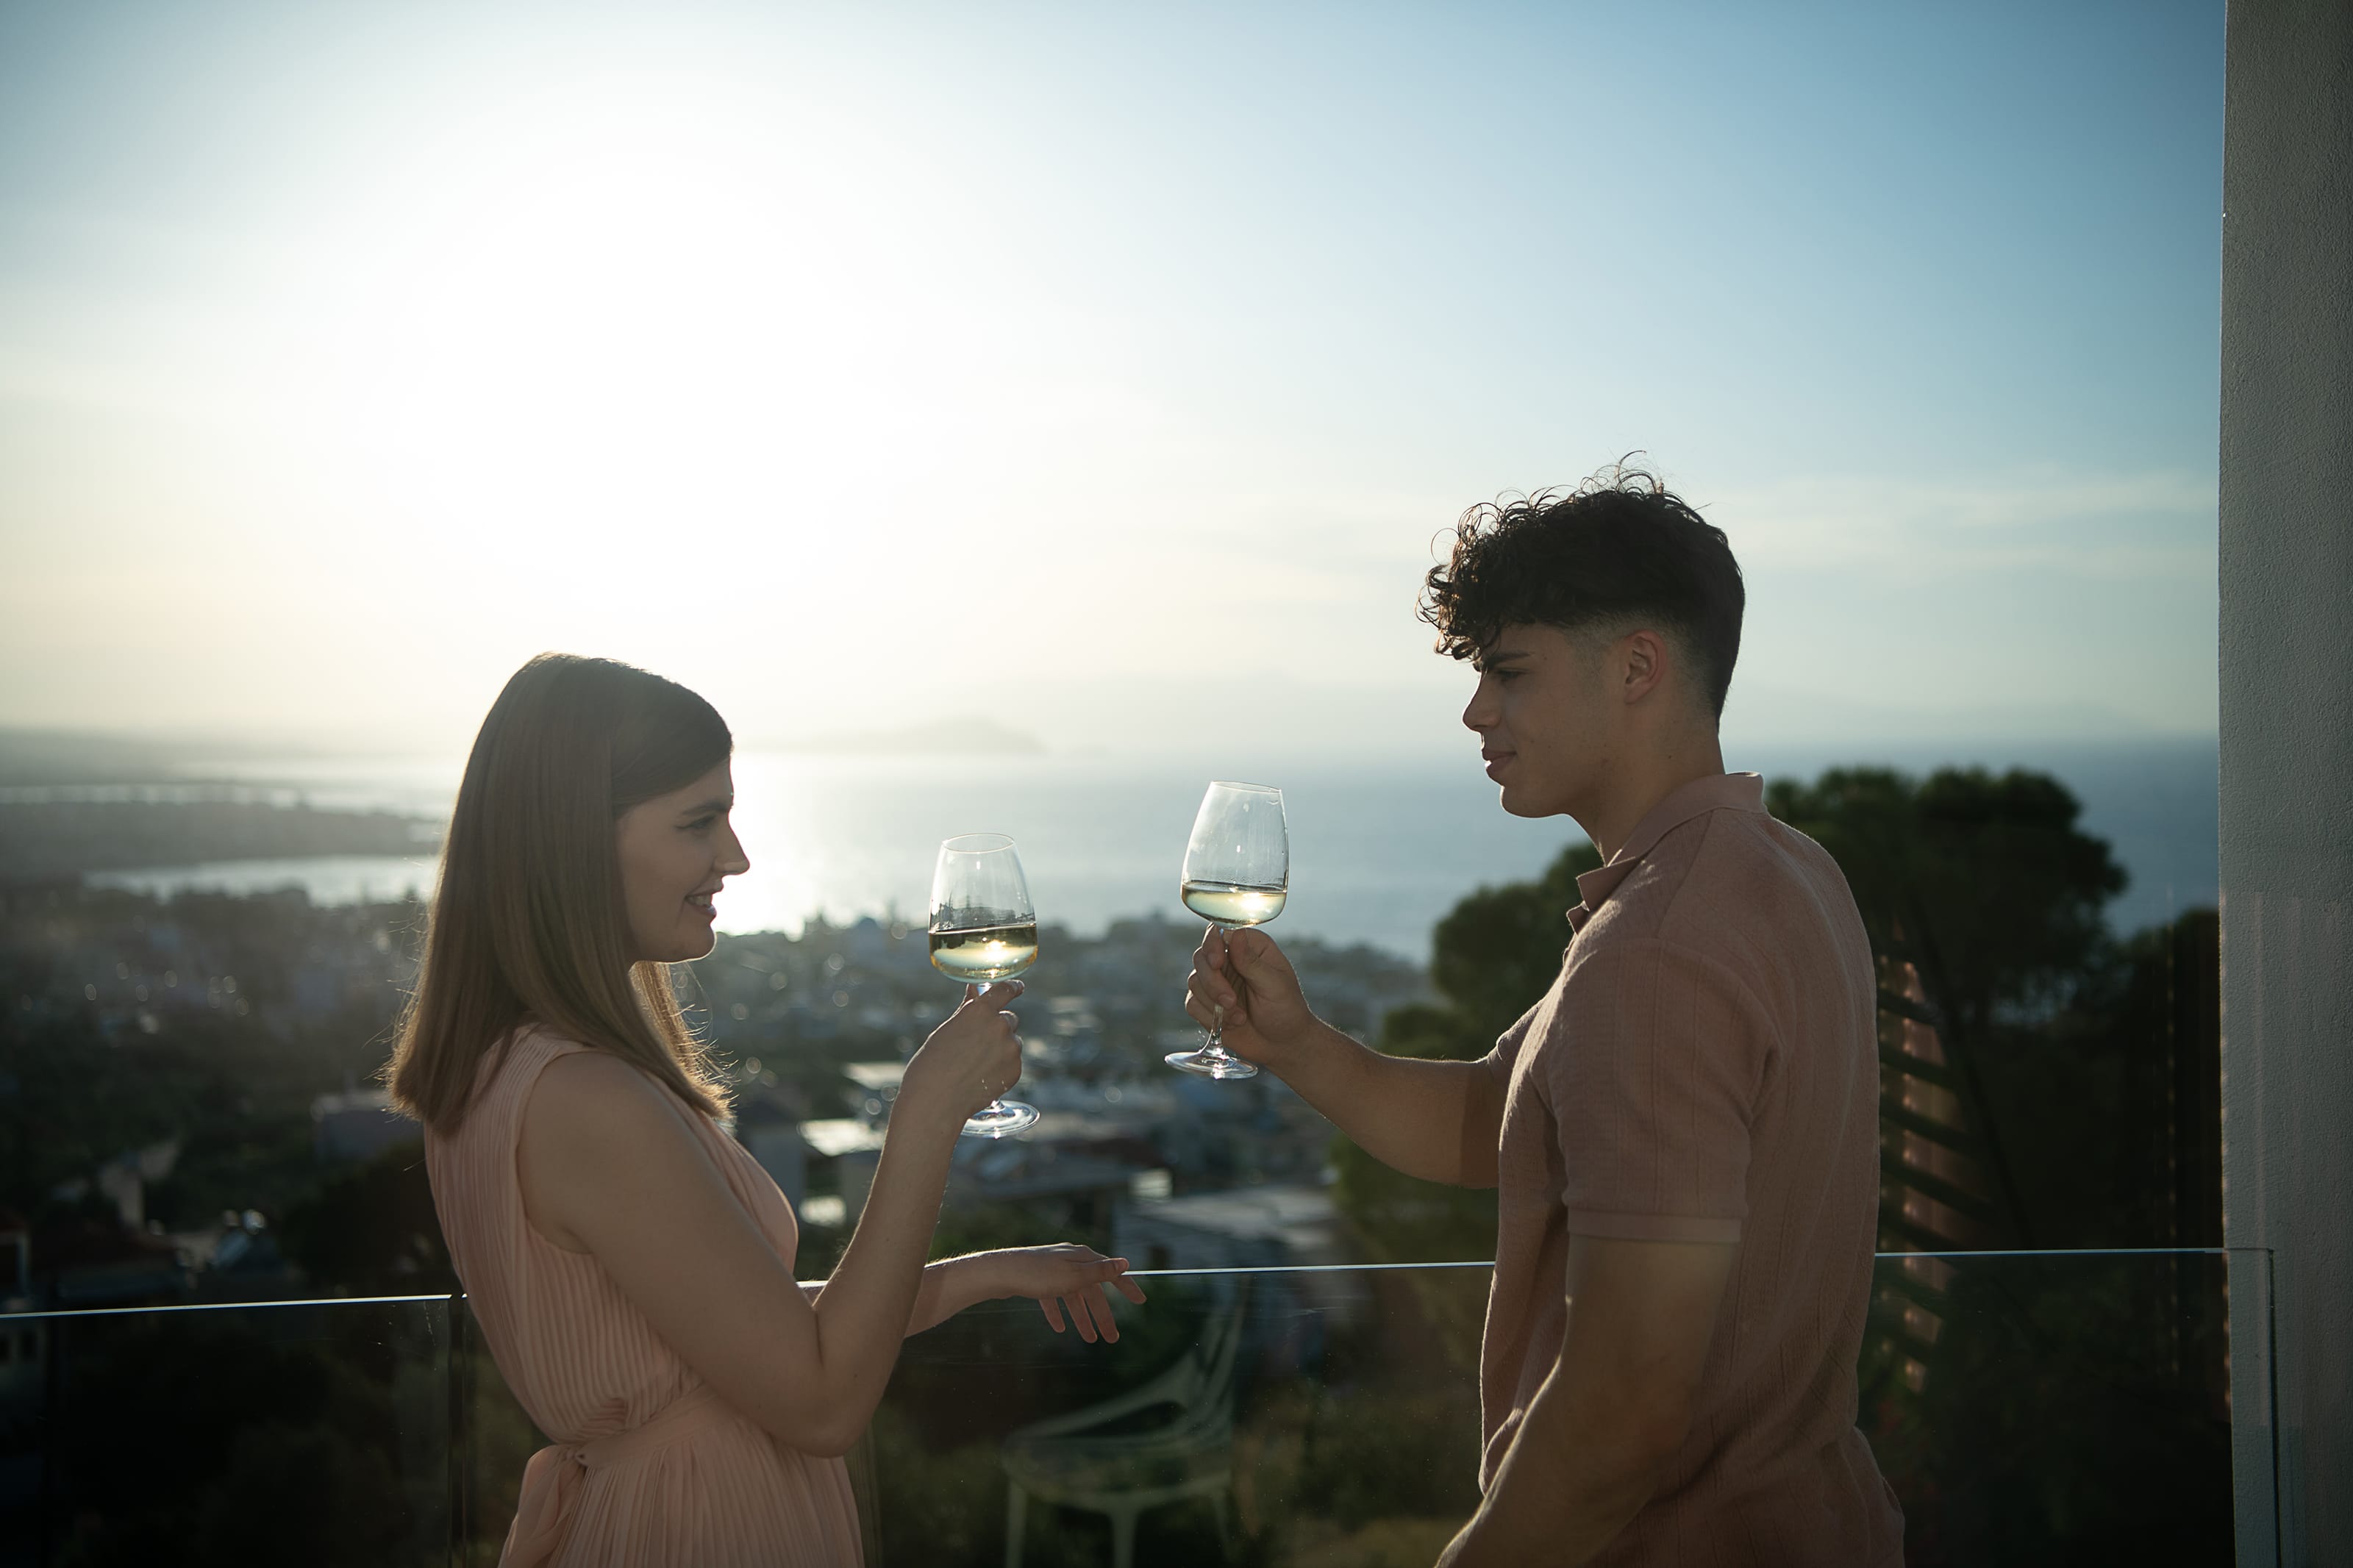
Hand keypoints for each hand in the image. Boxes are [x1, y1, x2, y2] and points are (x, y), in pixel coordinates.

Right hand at [900, 981, 1023, 1129]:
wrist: (936, 1101)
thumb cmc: (932, 1064)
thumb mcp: (947, 1031)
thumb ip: (967, 1011)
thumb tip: (975, 992)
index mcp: (980, 1011)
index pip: (1005, 990)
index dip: (1013, 988)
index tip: (1018, 987)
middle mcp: (1000, 1026)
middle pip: (1009, 1019)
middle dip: (998, 1028)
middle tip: (979, 1045)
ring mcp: (1010, 1049)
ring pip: (1011, 1042)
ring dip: (1001, 1048)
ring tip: (976, 1066)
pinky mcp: (1015, 1070)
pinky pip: (1012, 1063)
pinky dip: (1002, 1067)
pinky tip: (982, 1077)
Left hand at [984, 1244, 1147, 1342]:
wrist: (1001, 1273)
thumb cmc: (1039, 1274)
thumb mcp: (1074, 1276)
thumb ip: (1100, 1273)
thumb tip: (1125, 1263)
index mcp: (1083, 1258)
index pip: (1111, 1273)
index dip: (1127, 1287)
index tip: (1140, 1301)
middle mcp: (1071, 1261)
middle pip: (1092, 1291)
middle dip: (1103, 1316)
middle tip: (1112, 1339)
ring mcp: (1054, 1271)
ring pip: (1074, 1298)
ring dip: (1082, 1318)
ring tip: (1090, 1340)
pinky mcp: (1038, 1280)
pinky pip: (1054, 1299)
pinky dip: (1059, 1313)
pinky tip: (1061, 1328)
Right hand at [1185, 926, 1315, 1065]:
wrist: (1282, 1044)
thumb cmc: (1287, 1010)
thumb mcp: (1275, 985)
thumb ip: (1252, 962)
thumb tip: (1236, 933)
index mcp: (1251, 947)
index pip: (1220, 932)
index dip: (1212, 945)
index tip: (1217, 963)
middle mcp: (1231, 960)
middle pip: (1201, 957)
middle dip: (1213, 983)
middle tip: (1231, 1001)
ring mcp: (1217, 981)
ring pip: (1194, 981)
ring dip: (1214, 1003)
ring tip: (1240, 1017)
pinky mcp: (1207, 1003)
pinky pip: (1192, 1003)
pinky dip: (1209, 1017)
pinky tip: (1232, 1023)